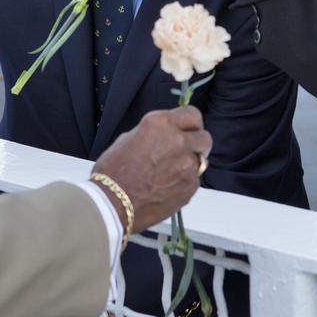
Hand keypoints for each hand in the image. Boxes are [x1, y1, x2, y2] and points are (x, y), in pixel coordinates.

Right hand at [92, 107, 211, 230]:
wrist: (112, 203)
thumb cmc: (113, 173)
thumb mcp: (129, 138)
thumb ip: (155, 133)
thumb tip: (166, 134)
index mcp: (161, 124)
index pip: (192, 114)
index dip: (191, 123)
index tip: (189, 129)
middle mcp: (178, 141)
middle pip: (204, 137)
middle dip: (196, 143)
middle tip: (184, 151)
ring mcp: (187, 164)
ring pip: (200, 160)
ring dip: (188, 164)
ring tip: (168, 173)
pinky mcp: (190, 186)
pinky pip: (194, 180)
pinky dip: (184, 182)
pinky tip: (166, 187)